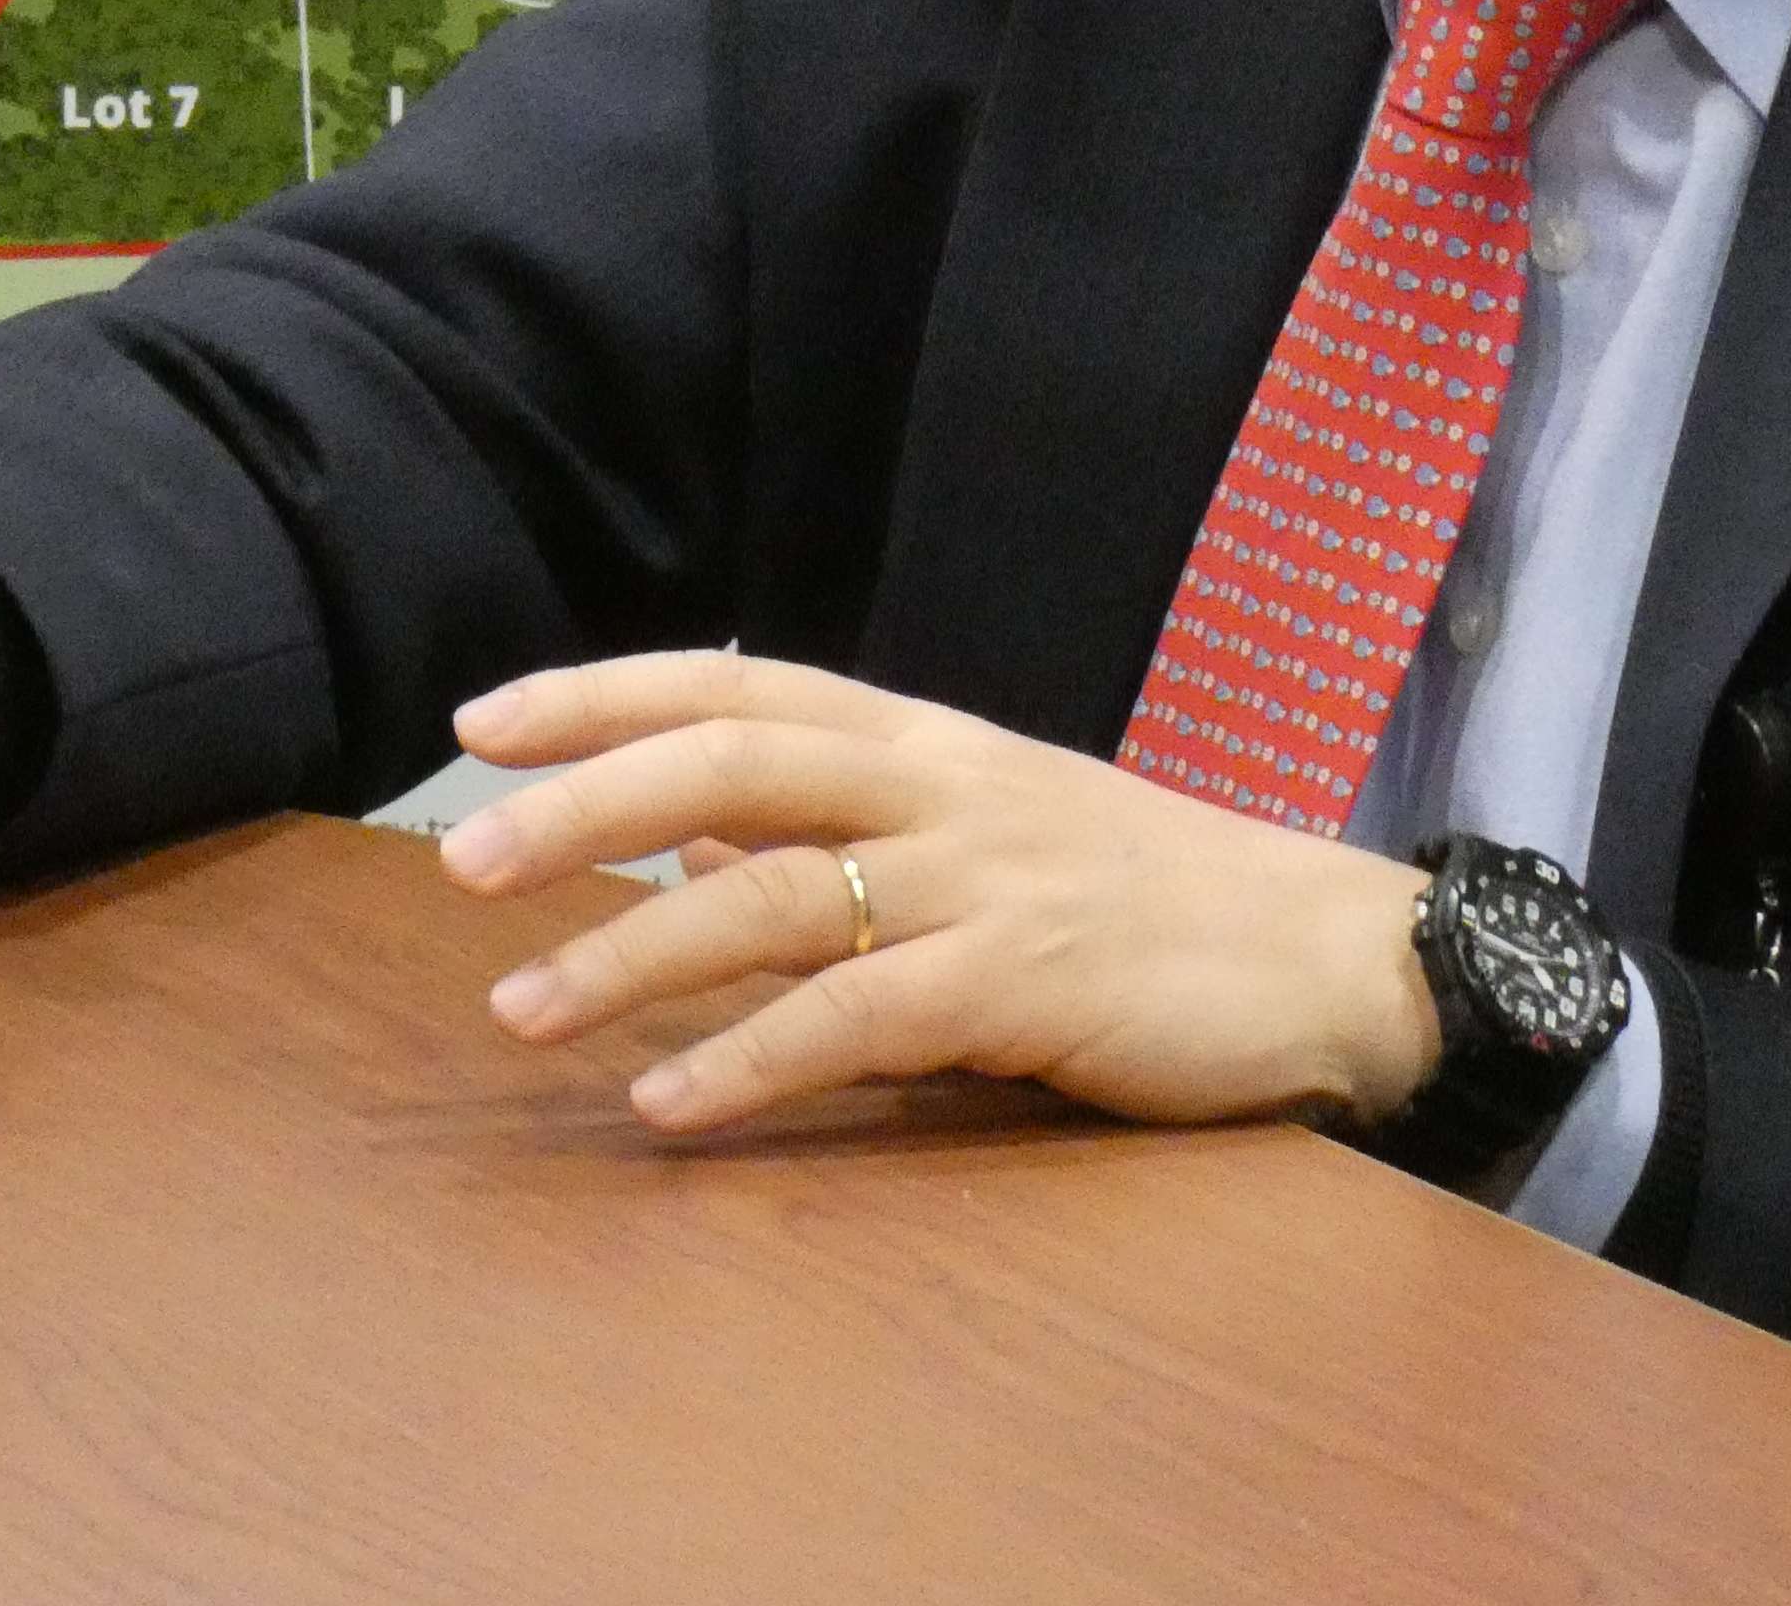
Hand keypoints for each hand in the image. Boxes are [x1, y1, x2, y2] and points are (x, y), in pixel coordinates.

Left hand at [438, 653, 1438, 1137]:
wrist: (1327, 954)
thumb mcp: (982, 842)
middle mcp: (941, 784)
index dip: (605, 694)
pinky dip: (752, 1060)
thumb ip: (838, 842)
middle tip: (463, 863)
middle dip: (585, 804)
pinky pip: (862, 1015)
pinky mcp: (1027, 980)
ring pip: (777, 892)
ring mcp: (986, 878)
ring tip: (522, 1009)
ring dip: (634, 951)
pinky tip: (669, 1106)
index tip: (482, 721)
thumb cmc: (1145, 902)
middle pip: (733, 760)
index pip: (739, 684)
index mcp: (925, 738)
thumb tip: (690, 852)